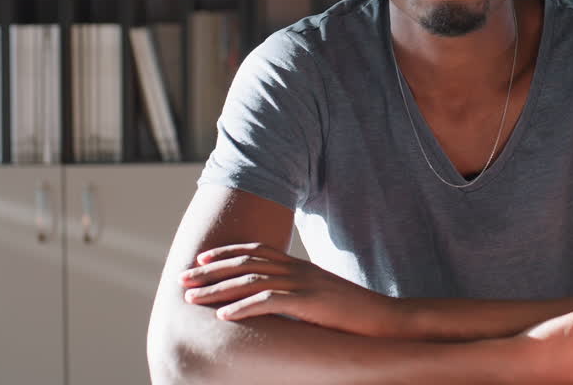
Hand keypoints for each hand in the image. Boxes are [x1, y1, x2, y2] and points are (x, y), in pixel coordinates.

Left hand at [180, 242, 402, 336]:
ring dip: (217, 289)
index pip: (258, 251)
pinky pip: (270, 302)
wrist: (390, 321)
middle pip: (247, 262)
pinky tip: (224, 316)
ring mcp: (306, 285)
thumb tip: (276, 305)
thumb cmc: (357, 317)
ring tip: (191, 298)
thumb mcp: (323, 301)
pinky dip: (243, 307)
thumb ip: (299, 297)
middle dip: (210, 269)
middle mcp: (300, 271)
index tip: (202, 258)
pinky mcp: (311, 304)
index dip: (228, 253)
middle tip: (183, 277)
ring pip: (252, 280)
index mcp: (302, 267)